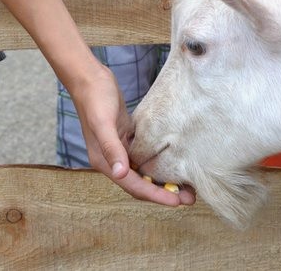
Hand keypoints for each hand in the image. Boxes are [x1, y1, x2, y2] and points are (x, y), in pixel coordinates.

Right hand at [69, 64, 195, 205]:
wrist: (90, 79)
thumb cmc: (96, 99)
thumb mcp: (103, 122)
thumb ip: (112, 148)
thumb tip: (120, 174)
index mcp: (104, 162)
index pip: (134, 186)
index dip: (156, 195)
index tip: (177, 201)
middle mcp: (112, 161)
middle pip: (140, 185)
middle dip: (164, 193)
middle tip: (190, 198)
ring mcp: (120, 151)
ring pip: (144, 174)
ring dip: (162, 181)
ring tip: (186, 186)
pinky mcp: (127, 140)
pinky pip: (144, 160)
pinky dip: (157, 165)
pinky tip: (172, 165)